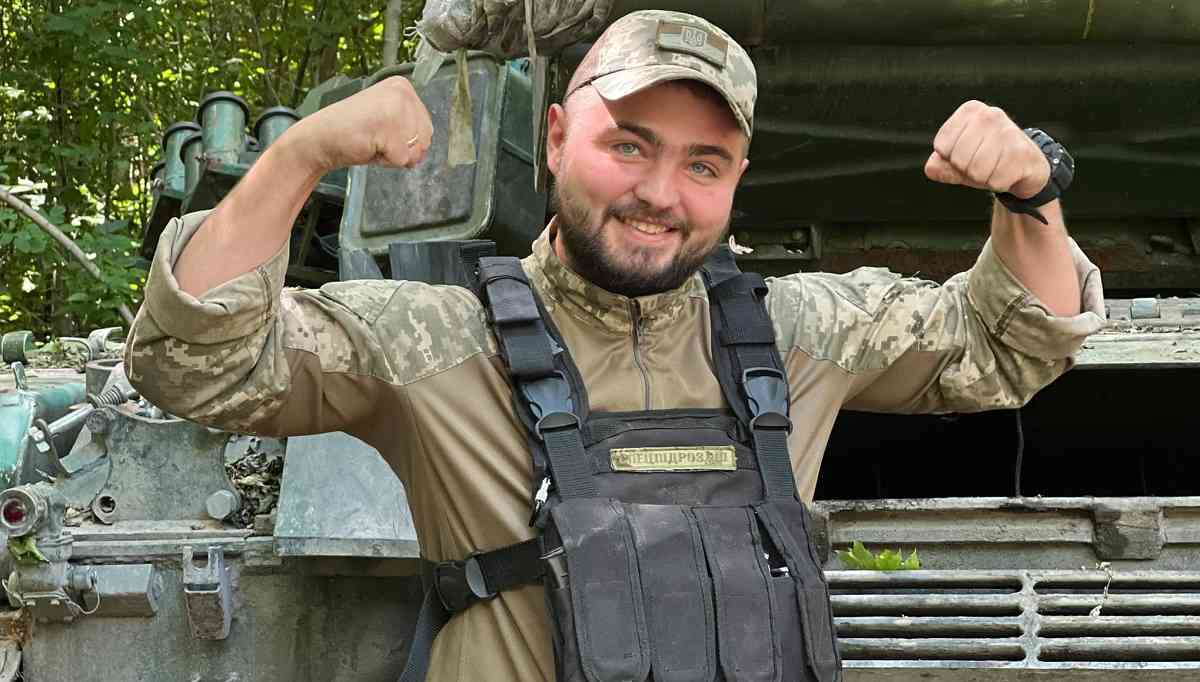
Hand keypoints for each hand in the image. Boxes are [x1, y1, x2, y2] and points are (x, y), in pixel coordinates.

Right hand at [283, 76, 433, 173]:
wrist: (320, 139)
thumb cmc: (353, 133)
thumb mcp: (389, 122)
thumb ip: (412, 128)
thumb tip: (425, 146)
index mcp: (403, 86)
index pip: (427, 128)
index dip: (406, 141)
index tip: (381, 132)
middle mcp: (402, 92)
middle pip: (425, 140)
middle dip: (402, 149)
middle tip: (376, 139)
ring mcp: (395, 107)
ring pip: (415, 150)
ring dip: (394, 156)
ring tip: (373, 142)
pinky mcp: (387, 126)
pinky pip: (401, 159)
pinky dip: (385, 161)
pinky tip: (368, 146)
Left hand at [925, 100, 1048, 199]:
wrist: (1026, 167)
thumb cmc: (986, 160)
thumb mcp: (958, 161)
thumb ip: (939, 165)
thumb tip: (931, 168)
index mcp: (969, 111)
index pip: (942, 146)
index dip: (951, 159)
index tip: (968, 154)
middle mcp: (989, 115)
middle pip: (958, 160)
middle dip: (967, 170)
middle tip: (983, 163)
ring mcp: (1008, 131)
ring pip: (976, 172)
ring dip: (984, 178)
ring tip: (996, 167)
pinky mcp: (1022, 151)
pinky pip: (996, 181)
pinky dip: (999, 183)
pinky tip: (1009, 172)